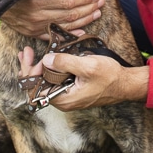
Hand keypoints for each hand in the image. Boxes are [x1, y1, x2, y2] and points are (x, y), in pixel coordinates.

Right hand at [3, 0, 104, 39]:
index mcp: (37, 1)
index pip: (67, 1)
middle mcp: (38, 16)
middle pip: (70, 14)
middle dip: (88, 8)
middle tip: (100, 2)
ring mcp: (36, 27)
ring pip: (66, 25)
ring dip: (84, 19)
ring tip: (96, 13)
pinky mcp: (33, 33)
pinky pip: (55, 36)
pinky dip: (70, 34)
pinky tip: (82, 31)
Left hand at [27, 48, 148, 110]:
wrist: (126, 84)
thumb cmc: (110, 77)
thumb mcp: (87, 66)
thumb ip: (65, 63)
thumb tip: (46, 60)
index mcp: (64, 99)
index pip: (35, 90)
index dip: (30, 73)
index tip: (31, 57)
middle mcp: (63, 101)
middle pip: (37, 86)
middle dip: (30, 68)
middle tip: (26, 52)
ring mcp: (67, 95)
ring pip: (45, 83)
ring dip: (37, 67)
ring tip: (28, 54)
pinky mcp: (72, 89)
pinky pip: (54, 80)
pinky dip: (48, 69)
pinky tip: (44, 58)